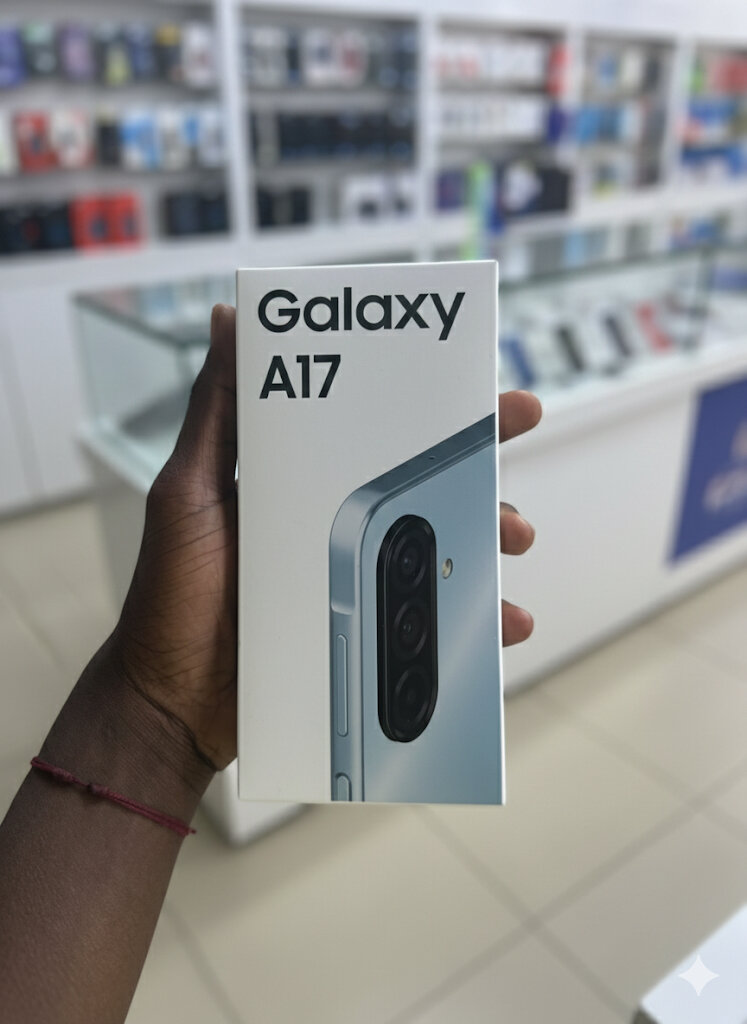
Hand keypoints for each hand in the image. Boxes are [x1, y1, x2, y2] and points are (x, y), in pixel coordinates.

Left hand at [108, 308, 541, 771]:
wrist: (172, 699)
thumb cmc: (171, 592)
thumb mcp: (187, 492)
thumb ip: (213, 413)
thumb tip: (229, 322)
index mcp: (299, 480)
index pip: (372, 428)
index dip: (424, 404)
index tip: (475, 385)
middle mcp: (332, 520)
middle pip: (418, 481)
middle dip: (476, 462)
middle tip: (517, 440)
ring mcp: (351, 575)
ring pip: (435, 544)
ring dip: (484, 536)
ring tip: (513, 538)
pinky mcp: (363, 628)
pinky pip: (429, 615)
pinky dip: (473, 618)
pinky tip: (503, 620)